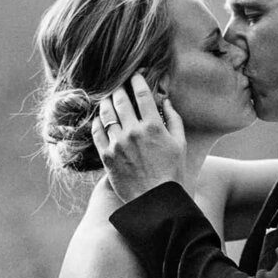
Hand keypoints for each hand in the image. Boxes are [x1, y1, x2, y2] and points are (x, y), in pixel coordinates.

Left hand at [91, 72, 187, 201]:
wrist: (155, 201)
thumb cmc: (172, 173)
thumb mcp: (180, 144)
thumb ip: (174, 120)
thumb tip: (166, 101)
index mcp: (154, 126)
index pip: (142, 94)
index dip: (137, 81)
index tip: (135, 76)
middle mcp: (133, 131)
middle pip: (120, 100)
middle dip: (118, 88)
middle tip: (118, 84)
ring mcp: (118, 143)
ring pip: (106, 113)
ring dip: (106, 102)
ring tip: (107, 99)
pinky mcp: (106, 156)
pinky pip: (97, 132)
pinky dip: (97, 122)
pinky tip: (100, 119)